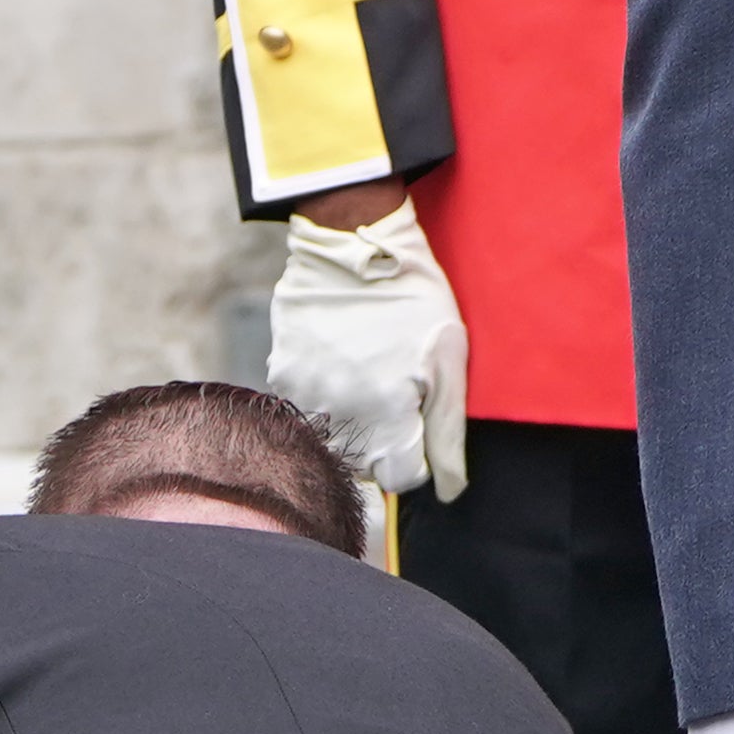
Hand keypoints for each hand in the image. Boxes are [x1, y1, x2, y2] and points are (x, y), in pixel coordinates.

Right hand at [267, 200, 471, 500]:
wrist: (355, 241)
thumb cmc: (414, 299)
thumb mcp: (449, 360)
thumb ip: (448, 432)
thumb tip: (451, 492)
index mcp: (387, 416)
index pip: (402, 478)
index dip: (417, 453)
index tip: (419, 419)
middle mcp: (340, 415)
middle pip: (363, 463)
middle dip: (382, 439)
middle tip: (393, 387)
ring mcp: (305, 395)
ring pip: (331, 435)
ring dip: (349, 416)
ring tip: (364, 368)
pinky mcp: (281, 373)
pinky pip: (303, 404)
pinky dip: (321, 391)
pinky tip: (338, 354)